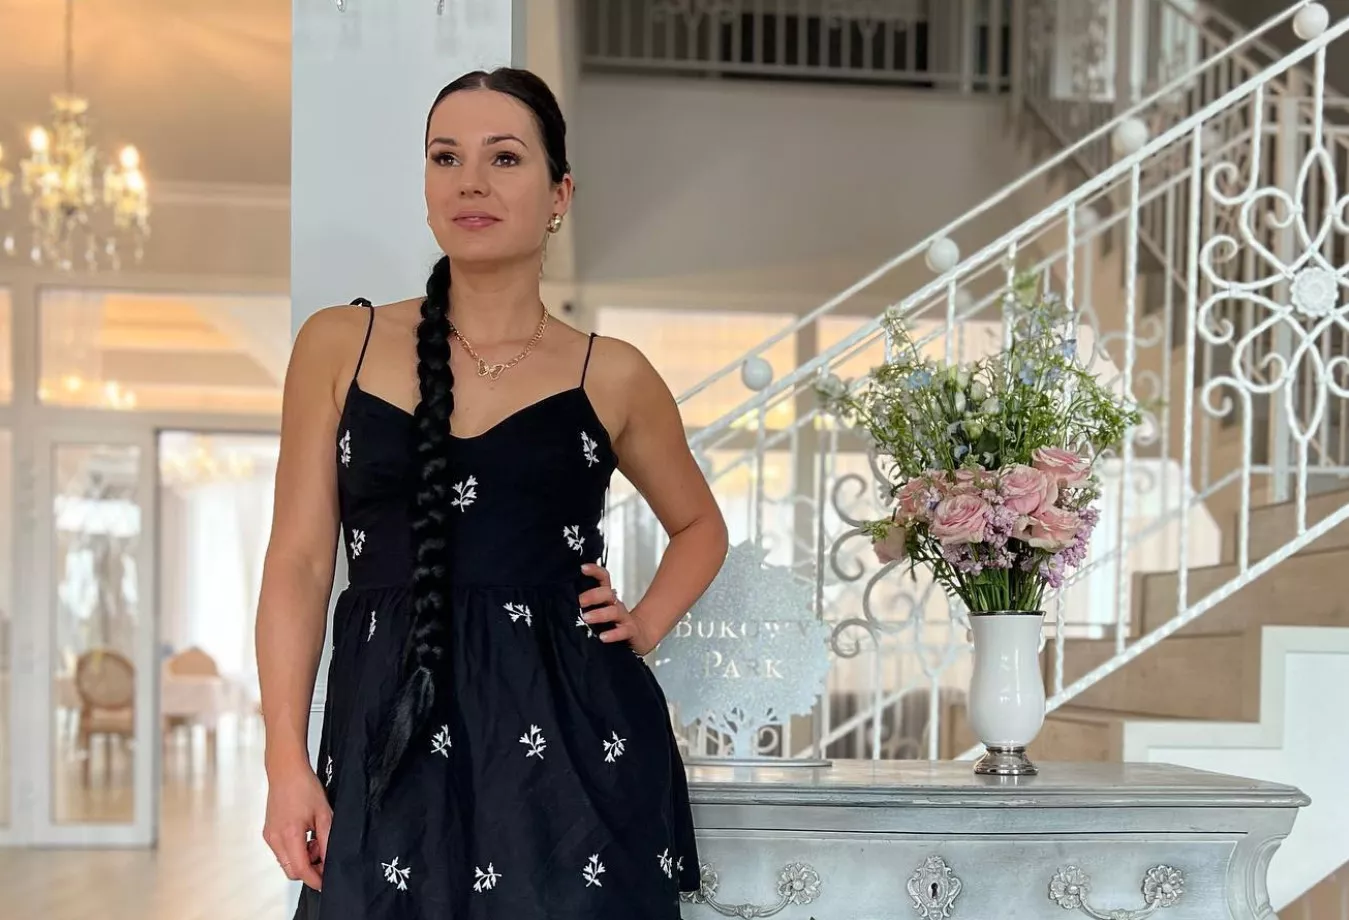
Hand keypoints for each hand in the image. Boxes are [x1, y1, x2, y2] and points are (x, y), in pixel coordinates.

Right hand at [263, 759, 331, 890]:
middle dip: (310, 868)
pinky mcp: (268, 832)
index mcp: (290, 834)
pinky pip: (281, 851)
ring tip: (315, 838)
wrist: (286, 771)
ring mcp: (269, 836)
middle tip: (323, 852)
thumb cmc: (304, 786)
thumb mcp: (324, 814)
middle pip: (291, 870)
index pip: (300, 869)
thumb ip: (327, 839)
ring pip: (286, 862)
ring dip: (303, 858)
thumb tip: (329, 859)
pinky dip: (295, 850)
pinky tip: (305, 834)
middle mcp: (275, 838)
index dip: (314, 879)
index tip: (324, 882)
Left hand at [580, 563, 655, 655]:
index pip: (603, 578)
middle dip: (593, 595)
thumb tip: (562, 601)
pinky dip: (613, 634)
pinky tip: (603, 637)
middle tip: (580, 601)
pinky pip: (623, 631)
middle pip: (607, 593)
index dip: (595, 571)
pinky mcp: (630, 631)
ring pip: (614, 611)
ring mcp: (624, 618)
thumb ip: (584, 606)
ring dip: (599, 614)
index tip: (582, 568)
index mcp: (607, 597)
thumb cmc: (613, 623)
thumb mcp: (598, 611)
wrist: (639, 636)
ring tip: (587, 618)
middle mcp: (615, 604)